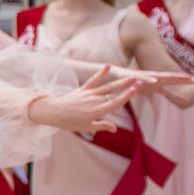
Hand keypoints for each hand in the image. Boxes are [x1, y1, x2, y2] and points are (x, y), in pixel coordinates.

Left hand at [27, 69, 144, 134]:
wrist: (53, 112)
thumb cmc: (70, 122)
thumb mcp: (87, 127)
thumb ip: (102, 126)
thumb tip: (116, 129)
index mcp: (98, 111)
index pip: (116, 102)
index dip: (127, 95)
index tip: (136, 89)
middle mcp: (95, 101)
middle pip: (114, 93)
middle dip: (128, 87)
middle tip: (140, 82)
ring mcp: (89, 94)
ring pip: (107, 86)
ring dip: (120, 81)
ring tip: (131, 76)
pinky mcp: (83, 89)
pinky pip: (94, 80)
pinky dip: (101, 72)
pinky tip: (108, 65)